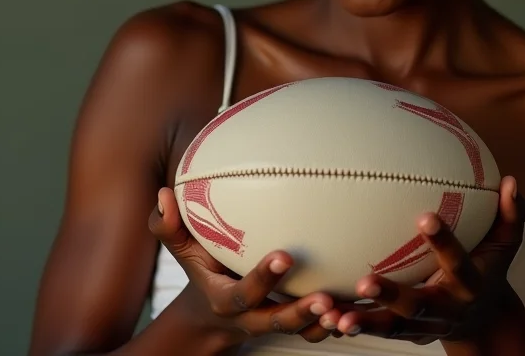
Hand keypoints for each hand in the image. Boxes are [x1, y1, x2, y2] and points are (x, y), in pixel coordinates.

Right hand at [149, 187, 340, 345]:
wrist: (212, 313)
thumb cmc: (203, 268)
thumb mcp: (182, 250)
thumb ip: (170, 226)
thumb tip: (163, 195)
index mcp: (226, 298)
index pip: (244, 293)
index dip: (264, 278)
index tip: (286, 255)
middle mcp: (252, 316)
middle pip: (277, 321)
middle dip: (300, 312)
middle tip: (324, 297)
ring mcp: (275, 321)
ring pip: (303, 331)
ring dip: (324, 323)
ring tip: (345, 309)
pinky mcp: (295, 321)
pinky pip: (318, 329)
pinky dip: (339, 321)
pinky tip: (360, 305)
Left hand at [327, 177, 524, 345]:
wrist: (486, 323)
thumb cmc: (491, 270)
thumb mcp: (506, 245)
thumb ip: (511, 214)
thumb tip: (513, 180)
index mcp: (469, 283)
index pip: (458, 261)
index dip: (443, 241)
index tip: (425, 217)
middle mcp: (445, 308)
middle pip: (417, 305)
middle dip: (392, 295)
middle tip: (365, 280)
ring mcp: (424, 325)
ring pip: (392, 327)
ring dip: (364, 321)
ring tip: (336, 314)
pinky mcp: (406, 333)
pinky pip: (378, 331)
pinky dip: (354, 325)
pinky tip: (327, 317)